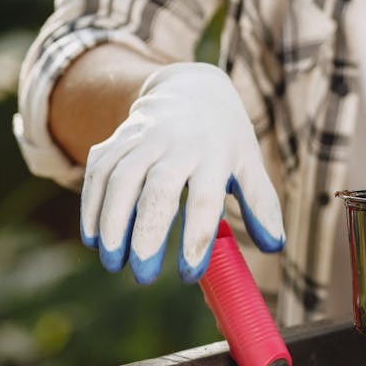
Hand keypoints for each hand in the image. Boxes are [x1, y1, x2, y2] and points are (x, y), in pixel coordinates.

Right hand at [80, 62, 284, 283]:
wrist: (191, 89)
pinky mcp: (116, 139)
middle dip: (147, 236)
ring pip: (121, 180)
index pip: (205, 200)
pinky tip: (93, 239)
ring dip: (112, 224)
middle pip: (158, 191)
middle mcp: (177, 144)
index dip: (195, 238)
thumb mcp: (250, 165)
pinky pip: (97, 172)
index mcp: (215, 155)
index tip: (188, 274)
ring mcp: (142, 139)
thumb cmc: (225, 139)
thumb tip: (273, 246)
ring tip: (113, 262)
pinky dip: (92, 205)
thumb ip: (262, 204)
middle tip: (144, 276)